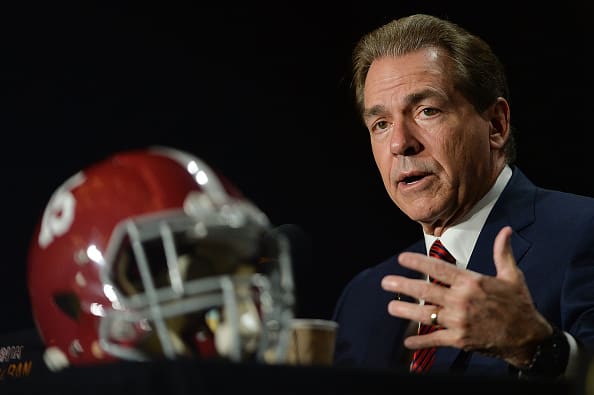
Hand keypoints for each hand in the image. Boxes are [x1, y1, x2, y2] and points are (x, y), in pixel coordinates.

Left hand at [381, 226, 552, 366]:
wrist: (528, 337)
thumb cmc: (518, 305)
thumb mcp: (512, 276)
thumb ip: (502, 253)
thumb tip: (505, 231)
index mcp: (471, 282)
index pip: (439, 270)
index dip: (418, 263)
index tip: (402, 259)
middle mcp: (462, 301)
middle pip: (426, 291)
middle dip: (403, 285)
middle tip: (386, 282)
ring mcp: (459, 321)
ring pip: (426, 315)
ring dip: (405, 311)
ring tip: (390, 306)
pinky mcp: (460, 340)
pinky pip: (436, 340)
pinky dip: (421, 341)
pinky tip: (407, 342)